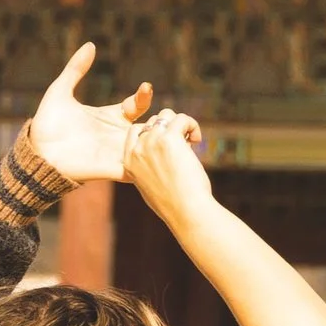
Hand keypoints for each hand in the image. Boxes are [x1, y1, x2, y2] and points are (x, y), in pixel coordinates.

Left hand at [26, 41, 155, 185]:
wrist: (38, 154)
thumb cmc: (47, 124)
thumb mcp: (60, 91)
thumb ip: (75, 69)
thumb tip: (90, 44)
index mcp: (111, 116)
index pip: (138, 105)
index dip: (144, 96)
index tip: (145, 87)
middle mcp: (118, 134)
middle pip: (151, 127)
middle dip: (164, 120)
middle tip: (164, 114)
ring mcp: (119, 153)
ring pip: (151, 148)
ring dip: (161, 141)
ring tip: (164, 130)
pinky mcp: (115, 170)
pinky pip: (140, 170)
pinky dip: (151, 164)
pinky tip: (155, 154)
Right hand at [124, 106, 212, 230]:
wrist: (185, 210)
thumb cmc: (174, 203)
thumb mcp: (151, 185)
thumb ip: (150, 167)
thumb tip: (162, 153)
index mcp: (129, 161)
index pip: (135, 131)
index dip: (154, 133)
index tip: (168, 146)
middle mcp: (138, 149)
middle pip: (153, 122)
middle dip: (170, 130)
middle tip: (183, 147)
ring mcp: (152, 141)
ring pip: (167, 115)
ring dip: (181, 124)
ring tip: (191, 141)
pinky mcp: (169, 138)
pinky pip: (182, 119)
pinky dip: (192, 126)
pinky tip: (197, 140)